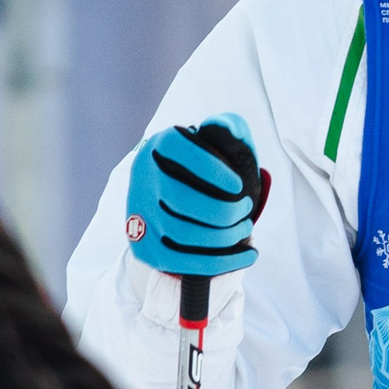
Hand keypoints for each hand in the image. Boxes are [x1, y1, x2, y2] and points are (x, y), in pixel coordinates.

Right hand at [125, 115, 266, 277]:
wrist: (171, 199)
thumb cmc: (204, 168)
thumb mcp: (217, 141)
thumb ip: (229, 126)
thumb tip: (226, 127)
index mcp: (159, 147)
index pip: (180, 153)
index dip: (212, 170)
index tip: (238, 186)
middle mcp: (143, 179)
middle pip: (181, 200)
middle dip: (223, 210)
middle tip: (246, 209)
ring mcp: (140, 216)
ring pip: (183, 234)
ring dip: (224, 236)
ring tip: (245, 228)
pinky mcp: (145, 248)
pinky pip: (183, 262)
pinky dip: (221, 263)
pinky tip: (248, 256)